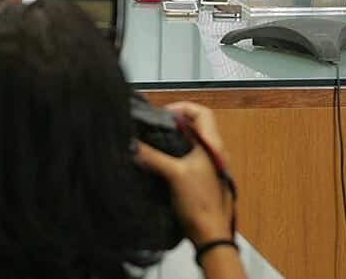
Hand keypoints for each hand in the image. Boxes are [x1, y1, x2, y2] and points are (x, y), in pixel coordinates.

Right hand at [134, 102, 234, 242]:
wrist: (210, 236)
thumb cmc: (199, 203)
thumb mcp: (173, 175)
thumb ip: (151, 157)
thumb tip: (131, 145)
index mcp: (213, 145)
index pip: (202, 113)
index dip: (182, 108)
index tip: (163, 115)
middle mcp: (214, 153)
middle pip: (195, 127)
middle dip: (173, 124)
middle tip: (153, 128)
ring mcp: (209, 167)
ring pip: (190, 144)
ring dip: (173, 141)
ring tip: (153, 144)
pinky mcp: (202, 180)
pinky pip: (187, 159)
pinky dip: (174, 156)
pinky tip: (159, 163)